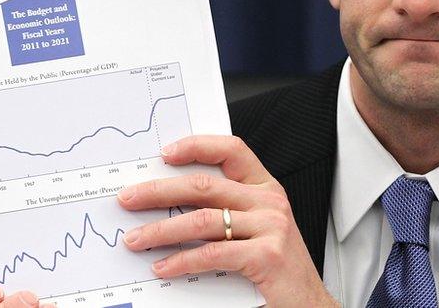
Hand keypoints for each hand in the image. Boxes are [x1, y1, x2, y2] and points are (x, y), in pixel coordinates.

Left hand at [117, 135, 337, 307]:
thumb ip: (224, 211)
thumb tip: (168, 205)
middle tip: (128, 199)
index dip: (197, 146)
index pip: (231, 150)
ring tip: (136, 239)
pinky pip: (213, 254)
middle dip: (159, 191)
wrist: (309, 304)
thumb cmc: (275, 268)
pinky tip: (163, 267)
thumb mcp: (254, 229)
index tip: (165, 153)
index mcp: (265, 188)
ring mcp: (271, 227)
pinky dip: (182, 261)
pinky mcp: (267, 255)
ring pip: (202, 220)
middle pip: (204, 186)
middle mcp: (269, 201)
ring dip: (161, 230)